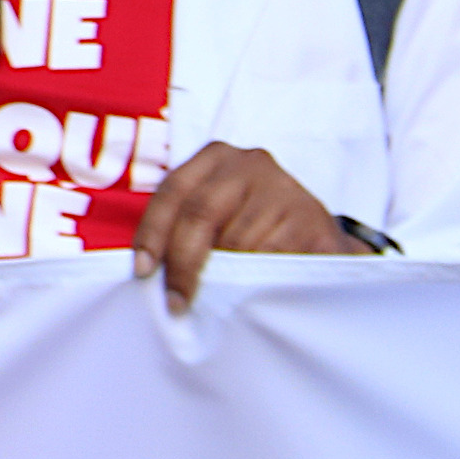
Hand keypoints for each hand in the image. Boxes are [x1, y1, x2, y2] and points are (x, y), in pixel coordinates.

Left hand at [135, 142, 352, 310]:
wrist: (317, 236)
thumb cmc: (252, 225)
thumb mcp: (216, 214)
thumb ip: (185, 227)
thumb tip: (149, 269)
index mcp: (216, 157)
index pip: (172, 190)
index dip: (152, 232)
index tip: (143, 271)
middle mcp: (249, 163)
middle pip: (199, 213)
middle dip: (181, 263)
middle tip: (175, 302)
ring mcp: (284, 187)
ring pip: (236, 240)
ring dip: (223, 274)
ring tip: (220, 294)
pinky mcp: (312, 219)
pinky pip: (272, 256)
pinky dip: (257, 277)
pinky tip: (254, 288)